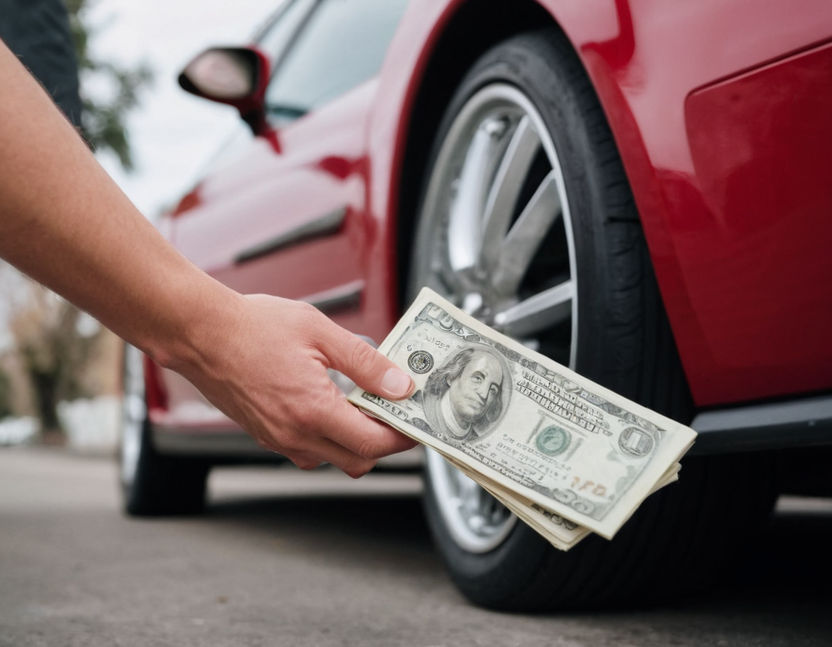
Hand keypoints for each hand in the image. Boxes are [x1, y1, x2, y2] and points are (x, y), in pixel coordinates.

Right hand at [171, 293, 416, 477]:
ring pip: (332, 459)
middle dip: (382, 443)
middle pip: (357, 461)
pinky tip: (330, 403)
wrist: (199, 332)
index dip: (402, 436)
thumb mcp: (320, 332)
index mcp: (313, 411)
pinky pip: (307, 450)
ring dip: (354, 441)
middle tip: (394, 413)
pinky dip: (327, 436)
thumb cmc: (253, 327)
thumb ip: (365, 363)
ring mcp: (276, 439)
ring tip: (362, 404)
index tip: (416, 422)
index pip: (372, 443)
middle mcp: (294, 435)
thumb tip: (400, 385)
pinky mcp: (264, 435)